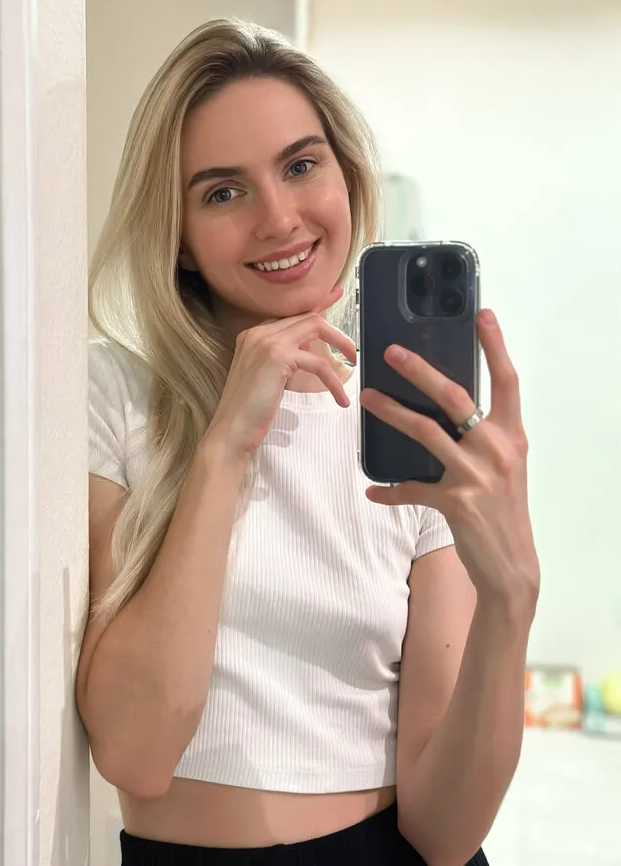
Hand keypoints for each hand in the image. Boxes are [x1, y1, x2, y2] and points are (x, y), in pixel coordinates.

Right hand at [205, 286, 356, 460]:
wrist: (230, 431)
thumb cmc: (247, 412)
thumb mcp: (265, 378)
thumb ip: (282, 359)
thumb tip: (307, 350)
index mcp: (252, 335)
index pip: (290, 315)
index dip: (316, 307)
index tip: (335, 296)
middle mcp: (258, 332)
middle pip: (307, 317)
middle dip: (335, 328)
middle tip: (352, 347)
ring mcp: (267, 342)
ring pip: (316, 327)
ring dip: (340, 344)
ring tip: (352, 364)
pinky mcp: (278, 357)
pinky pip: (318, 363)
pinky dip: (333, 381)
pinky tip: (340, 398)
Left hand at [359, 308, 538, 606]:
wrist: (510, 564)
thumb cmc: (503, 508)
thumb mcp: (503, 465)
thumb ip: (481, 435)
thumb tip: (445, 407)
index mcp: (511, 434)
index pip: (507, 380)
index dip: (495, 346)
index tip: (482, 313)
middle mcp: (497, 448)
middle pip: (455, 397)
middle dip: (420, 371)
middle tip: (390, 352)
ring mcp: (476, 475)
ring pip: (425, 431)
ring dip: (390, 413)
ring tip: (366, 398)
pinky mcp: (456, 502)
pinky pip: (413, 488)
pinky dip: (390, 490)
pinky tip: (372, 491)